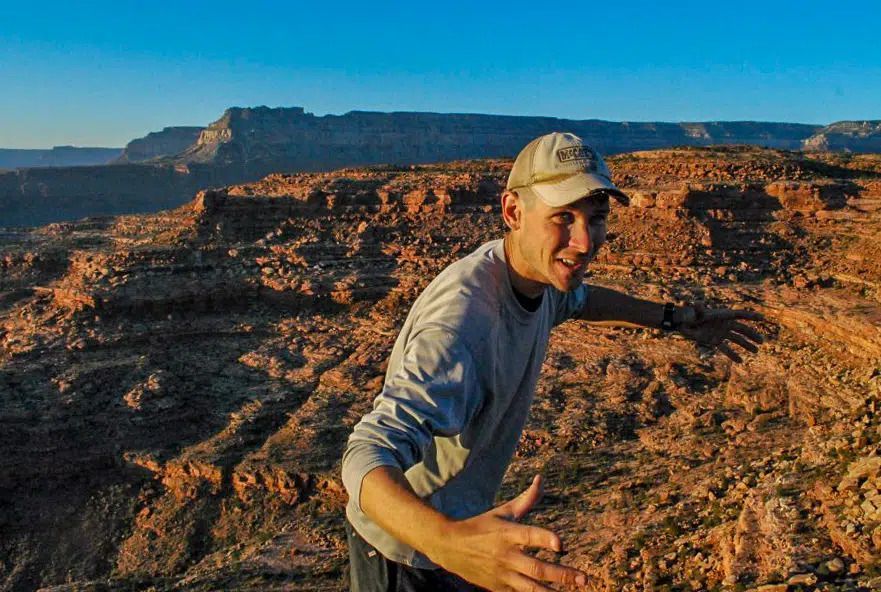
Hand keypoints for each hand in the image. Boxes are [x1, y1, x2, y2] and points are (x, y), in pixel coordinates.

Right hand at [426, 475, 586, 591]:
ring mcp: (502, 575)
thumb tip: (541, 479)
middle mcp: (506, 555)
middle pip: (536, 569)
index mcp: (507, 533)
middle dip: (562, 575)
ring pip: (531, 588)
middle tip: (584, 579)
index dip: (545, 540)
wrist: (450, 548)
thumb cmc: (481, 526)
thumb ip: (526, 500)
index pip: (529, 536)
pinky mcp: (499, 588)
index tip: (560, 545)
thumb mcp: (502, 512)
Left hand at [675, 302, 764, 362]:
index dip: (751, 315)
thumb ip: (698, 309)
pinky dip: (732, 355)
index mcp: (723, 315)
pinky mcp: (715, 341)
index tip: (762, 318)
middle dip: (752, 335)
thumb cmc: (690, 316)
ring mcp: (721, 333)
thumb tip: (696, 302)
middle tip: (762, 341)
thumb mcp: (695, 313)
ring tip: (756, 351)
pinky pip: (726, 349)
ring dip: (746, 345)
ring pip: (737, 339)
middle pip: (742, 329)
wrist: (683, 323)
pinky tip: (740, 361)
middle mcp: (724, 324)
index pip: (739, 315)